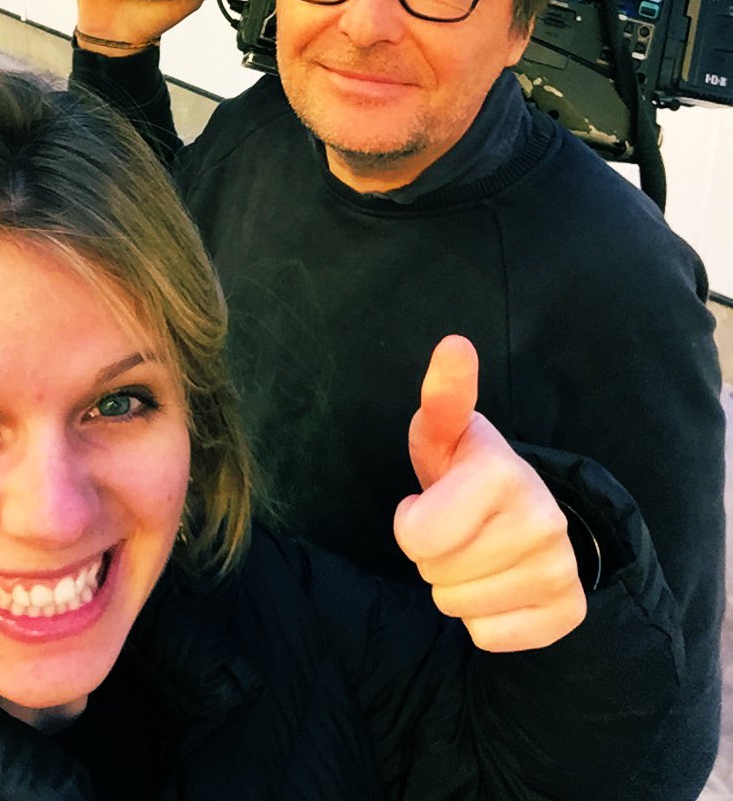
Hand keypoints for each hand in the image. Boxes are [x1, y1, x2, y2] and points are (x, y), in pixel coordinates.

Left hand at [394, 335, 586, 651]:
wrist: (522, 509)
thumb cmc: (466, 469)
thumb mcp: (445, 433)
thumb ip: (442, 395)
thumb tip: (455, 343)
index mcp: (505, 473)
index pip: (414, 537)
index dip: (411, 522)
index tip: (433, 500)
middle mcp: (542, 520)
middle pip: (434, 576)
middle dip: (433, 555)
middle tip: (459, 527)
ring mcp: (562, 568)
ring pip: (458, 608)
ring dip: (456, 586)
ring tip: (477, 550)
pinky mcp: (570, 610)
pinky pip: (489, 638)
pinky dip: (483, 619)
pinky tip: (499, 583)